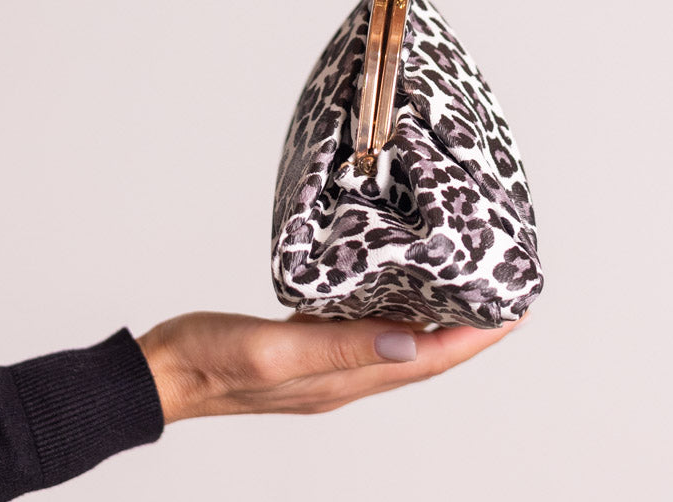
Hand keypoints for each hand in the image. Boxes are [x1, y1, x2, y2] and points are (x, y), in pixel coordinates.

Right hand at [136, 309, 527, 420]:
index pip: (426, 362)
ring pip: (397, 346)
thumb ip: (339, 347)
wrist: (159, 373)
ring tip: (464, 291)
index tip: (513, 312)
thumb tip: (410, 346)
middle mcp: (341, 378)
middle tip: (502, 296)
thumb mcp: (273, 350)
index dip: (474, 339)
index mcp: (340, 380)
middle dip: (466, 331)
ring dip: (434, 323)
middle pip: (422, 357)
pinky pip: (364, 334)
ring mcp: (323, 367)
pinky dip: (392, 315)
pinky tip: (394, 291)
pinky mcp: (304, 350)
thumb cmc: (207, 359)